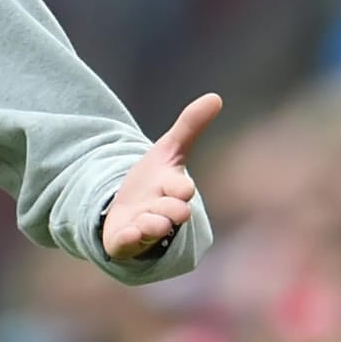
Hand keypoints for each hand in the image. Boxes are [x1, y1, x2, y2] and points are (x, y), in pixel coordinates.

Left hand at [103, 93, 222, 260]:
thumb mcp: (167, 150)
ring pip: (151, 230)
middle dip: (170, 211)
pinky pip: (126, 244)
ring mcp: (143, 227)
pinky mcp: (124, 241)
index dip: (181, 189)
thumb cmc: (154, 181)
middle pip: (171, 213)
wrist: (126, 208)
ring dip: (150, 226)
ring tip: (147, 223)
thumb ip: (189, 126)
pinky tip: (127, 233)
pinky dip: (128, 239)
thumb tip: (216, 97)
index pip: (182, 190)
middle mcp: (161, 211)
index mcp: (173, 190)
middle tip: (171, 211)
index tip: (182, 188)